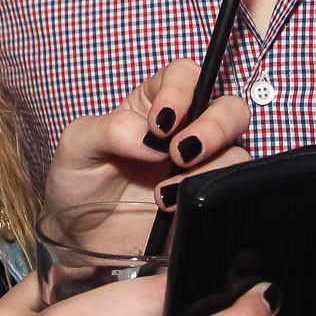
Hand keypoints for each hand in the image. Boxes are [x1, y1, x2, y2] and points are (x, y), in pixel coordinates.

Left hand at [43, 58, 251, 217]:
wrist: (80, 240)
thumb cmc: (78, 184)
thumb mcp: (77, 147)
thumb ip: (110, 129)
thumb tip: (150, 138)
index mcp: (152, 105)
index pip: (184, 76)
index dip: (180, 90)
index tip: (160, 122)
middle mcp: (184, 131)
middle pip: (228, 107)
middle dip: (214, 125)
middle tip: (178, 152)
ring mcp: (200, 167)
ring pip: (237, 150)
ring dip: (209, 166)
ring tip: (166, 191)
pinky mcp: (206, 200)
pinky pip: (230, 191)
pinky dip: (207, 195)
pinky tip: (172, 206)